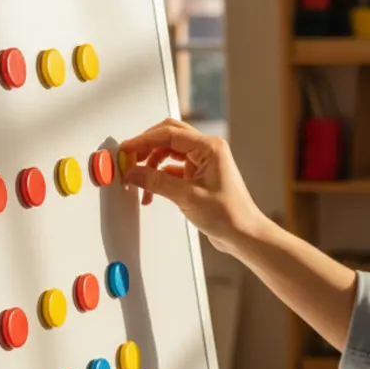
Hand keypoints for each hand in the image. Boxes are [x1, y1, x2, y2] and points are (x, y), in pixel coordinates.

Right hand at [118, 118, 270, 254]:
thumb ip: (156, 182)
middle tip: (128, 160)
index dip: (143, 140)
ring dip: (151, 165)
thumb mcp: (187, 197)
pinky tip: (150, 190)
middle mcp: (207, 151)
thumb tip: (133, 172)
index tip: (126, 151)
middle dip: (145, 148)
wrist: (244, 235)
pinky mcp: (199, 176)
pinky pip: (172, 169)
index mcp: (210, 148)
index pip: (169, 134)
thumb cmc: (230, 214)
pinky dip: (159, 177)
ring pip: (168, 153)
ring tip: (138, 180)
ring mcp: (203, 163)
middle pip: (168, 138)